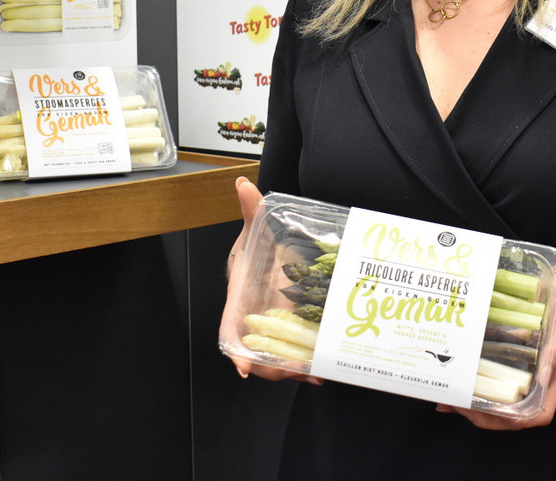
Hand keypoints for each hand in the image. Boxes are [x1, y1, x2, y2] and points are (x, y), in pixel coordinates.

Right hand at [219, 177, 322, 384]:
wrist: (265, 255)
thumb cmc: (255, 248)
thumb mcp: (255, 229)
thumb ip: (251, 209)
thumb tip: (244, 183)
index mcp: (241, 298)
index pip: (231, 327)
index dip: (235, 348)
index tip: (243, 367)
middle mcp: (254, 317)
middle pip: (256, 352)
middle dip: (274, 367)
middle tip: (299, 371)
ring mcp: (272, 326)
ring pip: (276, 357)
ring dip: (294, 369)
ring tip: (318, 372)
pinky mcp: (289, 328)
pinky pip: (293, 351)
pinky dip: (306, 363)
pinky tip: (325, 368)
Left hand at [436, 268, 555, 428]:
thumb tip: (542, 378)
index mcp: (553, 375)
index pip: (538, 414)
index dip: (513, 421)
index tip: (486, 414)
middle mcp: (537, 377)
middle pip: (511, 413)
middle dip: (482, 416)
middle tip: (454, 404)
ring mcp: (524, 367)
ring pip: (498, 397)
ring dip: (472, 401)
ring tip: (446, 397)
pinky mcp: (513, 353)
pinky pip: (492, 372)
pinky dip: (472, 378)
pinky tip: (454, 371)